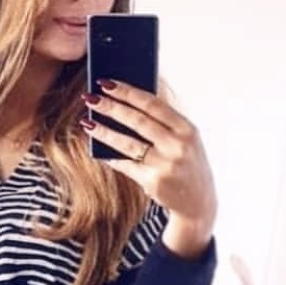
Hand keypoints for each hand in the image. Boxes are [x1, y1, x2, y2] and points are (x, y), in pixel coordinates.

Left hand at [81, 81, 216, 255]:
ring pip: (127, 143)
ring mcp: (165, 165)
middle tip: (90, 97)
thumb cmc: (186, 163)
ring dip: (104, 132)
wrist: (198, 202)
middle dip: (111, 107)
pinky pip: (126, 165)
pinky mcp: (153, 182)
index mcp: (186, 129)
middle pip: (137, 121)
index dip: (128, 92)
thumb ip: (164, 120)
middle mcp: (177, 146)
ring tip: (87, 122)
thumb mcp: (185, 139)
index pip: (153, 104)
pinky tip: (97, 149)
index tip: (106, 82)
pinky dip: (110, 156)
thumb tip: (128, 99)